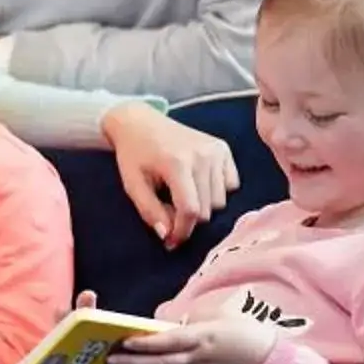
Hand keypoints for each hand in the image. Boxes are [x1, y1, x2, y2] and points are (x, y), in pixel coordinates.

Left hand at [103, 102, 238, 248]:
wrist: (140, 123)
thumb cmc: (134, 155)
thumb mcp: (133, 185)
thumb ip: (150, 212)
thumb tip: (168, 236)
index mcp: (177, 163)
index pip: (190, 210)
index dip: (181, 231)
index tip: (171, 241)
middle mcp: (202, 156)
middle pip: (207, 210)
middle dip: (187, 218)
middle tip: (168, 209)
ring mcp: (216, 151)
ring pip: (220, 201)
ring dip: (202, 205)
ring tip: (181, 193)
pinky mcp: (223, 149)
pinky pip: (231, 185)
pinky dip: (216, 191)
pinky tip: (197, 182)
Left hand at [104, 310, 281, 363]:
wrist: (261, 358)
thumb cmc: (236, 331)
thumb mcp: (214, 319)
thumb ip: (187, 323)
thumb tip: (159, 324)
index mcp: (203, 336)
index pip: (172, 341)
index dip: (149, 343)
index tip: (127, 341)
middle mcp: (198, 358)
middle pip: (163, 363)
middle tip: (112, 361)